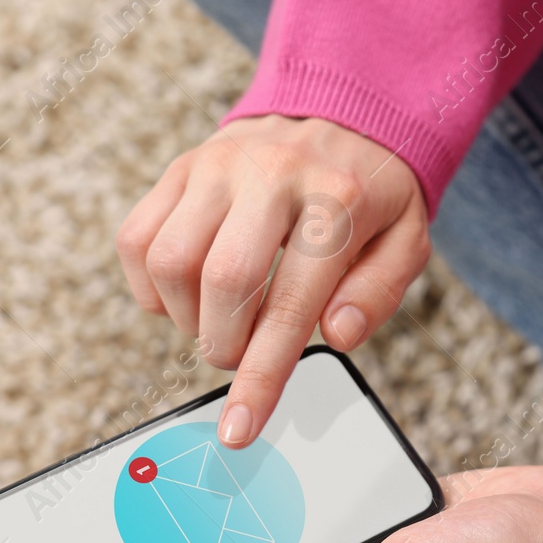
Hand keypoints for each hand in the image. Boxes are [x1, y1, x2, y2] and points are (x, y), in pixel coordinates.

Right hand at [117, 115, 430, 446]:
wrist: (342, 114)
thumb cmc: (373, 195)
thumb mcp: (405, 241)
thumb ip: (378, 293)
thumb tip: (337, 336)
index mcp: (336, 200)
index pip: (291, 303)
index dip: (261, 376)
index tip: (239, 429)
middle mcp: (271, 174)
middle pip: (221, 282)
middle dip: (225, 345)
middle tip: (243, 354)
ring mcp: (218, 165)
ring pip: (169, 261)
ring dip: (187, 318)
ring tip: (220, 320)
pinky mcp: (182, 167)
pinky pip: (137, 239)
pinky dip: (151, 287)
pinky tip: (189, 294)